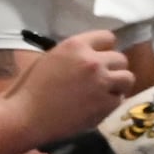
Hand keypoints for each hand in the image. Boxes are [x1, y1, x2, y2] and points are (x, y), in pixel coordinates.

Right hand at [7, 29, 136, 143]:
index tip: (101, 58)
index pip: (107, 37)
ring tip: (106, 92)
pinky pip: (119, 100)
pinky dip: (111, 103)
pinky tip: (98, 106)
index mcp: (76, 45)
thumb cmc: (29, 88)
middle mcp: (93, 60)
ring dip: (118, 85)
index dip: (105, 49)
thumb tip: (91, 57)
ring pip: (127, 78)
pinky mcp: (105, 104)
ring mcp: (101, 83)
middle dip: (113, 69)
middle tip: (103, 79)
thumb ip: (74, 56)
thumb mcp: (51, 59)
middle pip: (120, 59)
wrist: (25, 116)